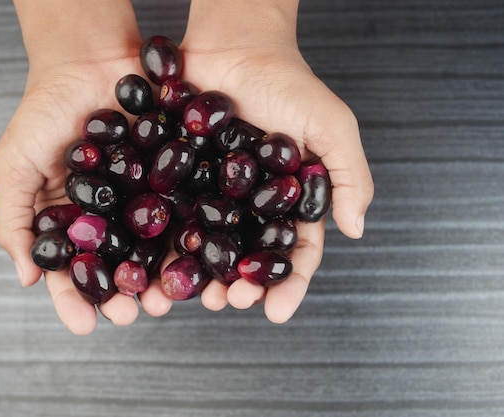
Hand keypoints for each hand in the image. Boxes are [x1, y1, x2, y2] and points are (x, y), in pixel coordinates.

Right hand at [0, 1, 172, 334]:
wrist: (89, 60)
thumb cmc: (43, 110)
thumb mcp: (13, 165)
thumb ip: (13, 220)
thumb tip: (27, 278)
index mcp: (68, 221)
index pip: (71, 271)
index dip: (75, 301)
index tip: (86, 326)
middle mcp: (106, 217)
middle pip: (116, 268)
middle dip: (123, 295)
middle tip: (132, 313)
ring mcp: (140, 201)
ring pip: (152, 250)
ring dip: (158, 278)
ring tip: (164, 299)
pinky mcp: (172, 181)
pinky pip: (181, 214)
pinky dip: (187, 239)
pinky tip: (193, 259)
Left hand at [179, 1, 374, 321]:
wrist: (234, 41)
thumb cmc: (288, 79)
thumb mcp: (332, 124)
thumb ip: (348, 175)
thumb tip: (357, 229)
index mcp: (287, 198)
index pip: (294, 250)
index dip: (288, 283)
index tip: (277, 311)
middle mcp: (250, 202)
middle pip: (246, 255)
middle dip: (240, 285)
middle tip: (229, 303)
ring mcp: (213, 191)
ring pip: (208, 243)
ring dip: (202, 274)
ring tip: (196, 296)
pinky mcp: (178, 176)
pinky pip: (173, 213)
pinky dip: (167, 239)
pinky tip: (159, 261)